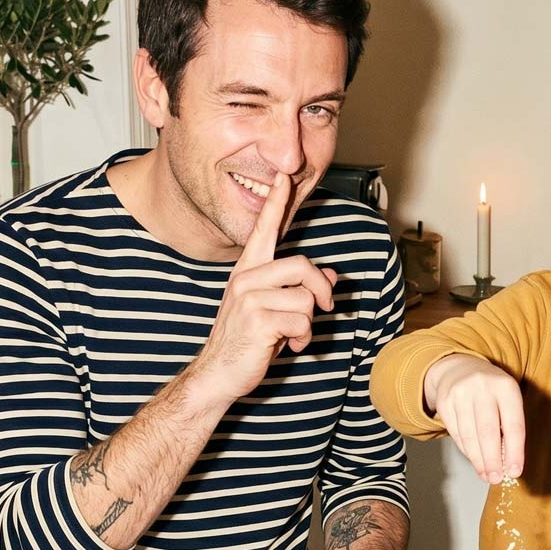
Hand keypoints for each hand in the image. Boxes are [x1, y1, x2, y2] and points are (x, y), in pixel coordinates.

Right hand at [192, 172, 336, 403]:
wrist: (219, 372)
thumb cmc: (246, 340)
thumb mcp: (274, 309)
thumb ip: (299, 289)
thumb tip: (331, 275)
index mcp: (248, 271)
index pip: (264, 230)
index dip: (276, 203)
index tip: (284, 177)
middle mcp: (246, 279)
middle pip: (302, 266)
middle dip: (322, 290)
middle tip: (326, 308)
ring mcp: (249, 298)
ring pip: (306, 298)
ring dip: (309, 323)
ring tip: (294, 334)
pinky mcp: (257, 320)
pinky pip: (302, 321)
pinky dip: (303, 338)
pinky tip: (288, 346)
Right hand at [424, 354, 524, 482]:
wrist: (459, 368)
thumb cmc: (491, 391)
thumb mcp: (507, 399)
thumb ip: (509, 426)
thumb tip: (508, 463)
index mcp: (506, 387)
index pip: (513, 424)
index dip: (515, 451)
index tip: (515, 471)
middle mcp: (482, 388)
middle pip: (487, 431)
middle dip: (492, 459)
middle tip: (496, 478)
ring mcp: (460, 394)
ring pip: (469, 435)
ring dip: (478, 460)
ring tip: (486, 475)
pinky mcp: (444, 402)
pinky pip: (456, 433)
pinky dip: (466, 450)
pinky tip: (474, 460)